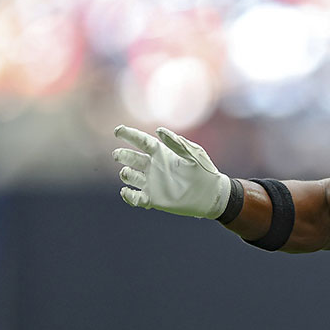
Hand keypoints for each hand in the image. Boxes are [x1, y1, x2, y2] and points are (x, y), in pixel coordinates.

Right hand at [112, 125, 230, 218]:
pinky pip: (135, 197)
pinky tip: (127, 192)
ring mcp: (152, 183)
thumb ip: (176, 143)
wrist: (212, 195)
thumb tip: (158, 130)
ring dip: (125, 173)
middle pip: (131, 158)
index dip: (129, 135)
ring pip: (129, 176)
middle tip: (118, 155)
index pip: (141, 141)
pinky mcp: (153, 199)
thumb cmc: (205, 171)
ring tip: (128, 172)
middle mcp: (154, 167)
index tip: (118, 130)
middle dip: (122, 155)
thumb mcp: (193, 154)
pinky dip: (128, 195)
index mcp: (162, 153)